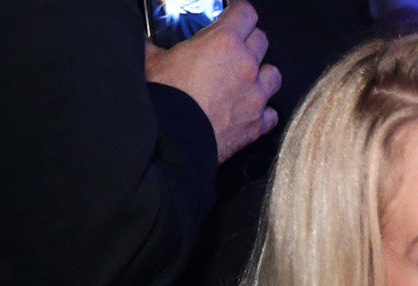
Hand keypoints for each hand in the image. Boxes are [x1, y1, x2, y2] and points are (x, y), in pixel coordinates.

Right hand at [144, 1, 281, 161]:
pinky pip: (271, 113)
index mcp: (223, 42)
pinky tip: (248, 110)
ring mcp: (256, 95)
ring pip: (274, 74)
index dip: (240, 10)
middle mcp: (246, 65)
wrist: (172, 140)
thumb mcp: (151, 61)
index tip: (235, 11)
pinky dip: (262, 111)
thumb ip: (153, 46)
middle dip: (249, 39)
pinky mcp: (257, 123)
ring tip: (245, 78)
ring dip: (262, 73)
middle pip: (261, 40)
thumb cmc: (163, 98)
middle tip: (234, 45)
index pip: (246, 13)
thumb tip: (144, 41)